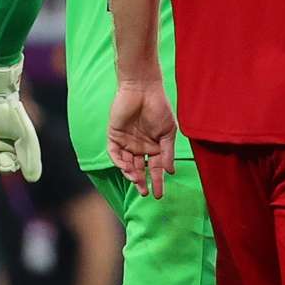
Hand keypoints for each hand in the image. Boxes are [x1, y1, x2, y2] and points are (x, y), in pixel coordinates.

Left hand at [107, 78, 175, 197]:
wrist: (143, 89)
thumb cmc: (159, 108)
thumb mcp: (168, 132)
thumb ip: (168, 152)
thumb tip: (170, 172)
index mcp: (154, 147)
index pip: (155, 169)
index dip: (157, 182)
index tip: (159, 195)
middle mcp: (139, 147)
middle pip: (139, 170)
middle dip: (141, 182)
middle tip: (145, 192)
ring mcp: (126, 142)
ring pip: (126, 164)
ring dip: (131, 173)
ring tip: (137, 179)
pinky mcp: (114, 136)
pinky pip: (114, 153)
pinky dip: (119, 162)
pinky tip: (126, 167)